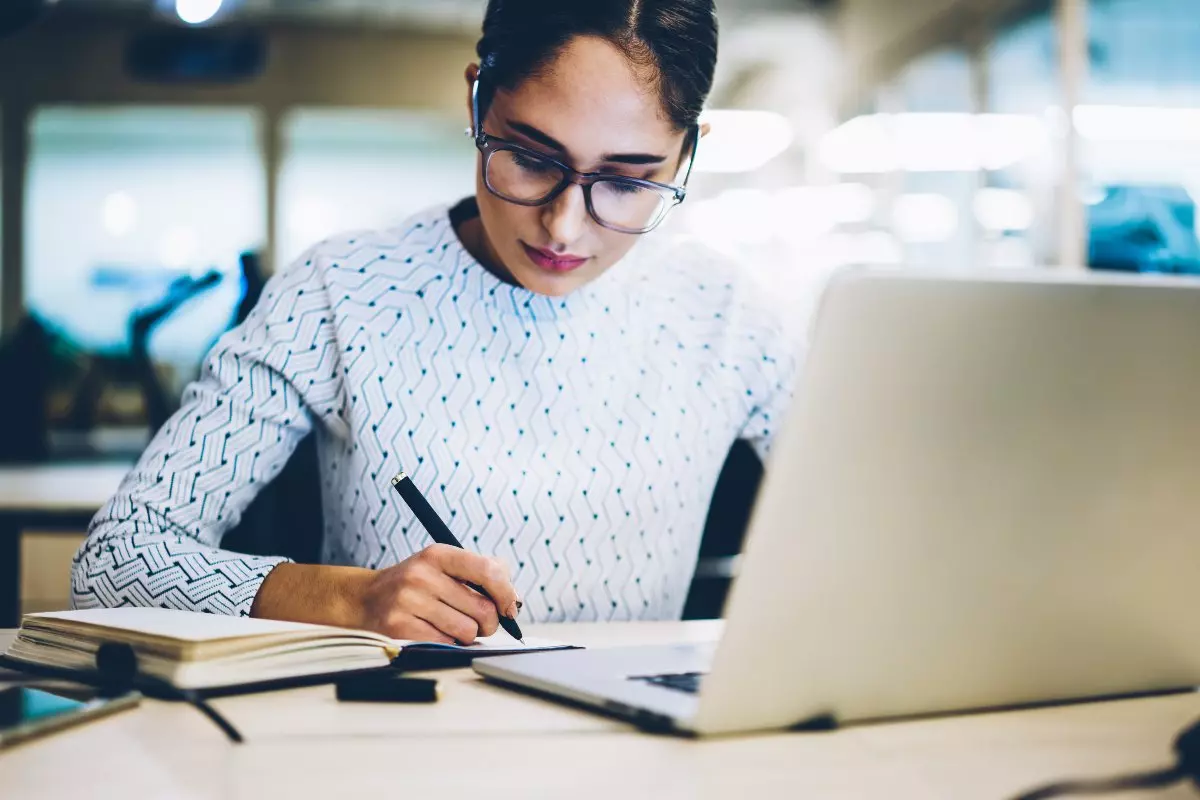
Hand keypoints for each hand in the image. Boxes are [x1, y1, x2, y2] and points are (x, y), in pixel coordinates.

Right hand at [358, 544, 519, 643]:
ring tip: (449, 625)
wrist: (365, 599)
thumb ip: (483, 573)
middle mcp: (421, 575)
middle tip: (477, 622)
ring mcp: (408, 602)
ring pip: (467, 631)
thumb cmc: (417, 585)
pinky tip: (432, 632)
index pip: (487, 570)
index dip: (506, 592)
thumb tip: (513, 601)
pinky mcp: (399, 628)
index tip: (509, 608)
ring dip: (465, 635)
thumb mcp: (444, 566)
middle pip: (482, 609)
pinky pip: (445, 645)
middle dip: (487, 622)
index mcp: (437, 555)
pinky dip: (446, 644)